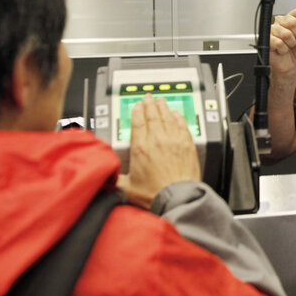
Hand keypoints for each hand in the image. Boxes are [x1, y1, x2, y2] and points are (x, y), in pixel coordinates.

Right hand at [117, 94, 200, 208]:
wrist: (178, 197)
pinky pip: (182, 125)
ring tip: (161, 101)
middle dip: (149, 105)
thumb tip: (107, 178)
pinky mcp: (187, 144)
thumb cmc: (155, 194)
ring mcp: (173, 140)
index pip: (138, 122)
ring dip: (163, 107)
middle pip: (153, 116)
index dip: (137, 112)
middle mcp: (157, 140)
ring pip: (167, 117)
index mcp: (140, 148)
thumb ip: (116, 179)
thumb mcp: (128, 187)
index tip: (137, 106)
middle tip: (148, 98)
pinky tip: (177, 114)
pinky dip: (178, 117)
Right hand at [269, 8, 295, 85]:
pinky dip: (282, 49)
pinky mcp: (267, 39)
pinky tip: (282, 50)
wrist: (291, 68)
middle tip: (295, 42)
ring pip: (285, 33)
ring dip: (289, 44)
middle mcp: (282, 23)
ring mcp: (273, 30)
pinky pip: (278, 42)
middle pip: (291, 21)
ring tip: (288, 46)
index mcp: (293, 20)